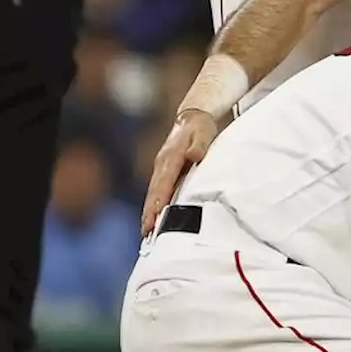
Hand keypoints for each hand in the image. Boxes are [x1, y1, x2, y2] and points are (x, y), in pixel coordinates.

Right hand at [141, 109, 218, 235]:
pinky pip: (157, 192)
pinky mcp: (164, 173)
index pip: (163, 182)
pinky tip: (153, 221)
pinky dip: (153, 207)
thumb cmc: (200, 128)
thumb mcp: (204, 132)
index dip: (158, 200)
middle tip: (146, 233)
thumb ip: (199, 145)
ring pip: (153, 194)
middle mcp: (162, 165)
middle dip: (149, 212)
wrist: (192, 118)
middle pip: (153, 192)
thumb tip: (194, 155)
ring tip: (146, 233)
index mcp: (171, 157)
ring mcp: (161, 169)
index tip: (155, 216)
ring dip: (149, 213)